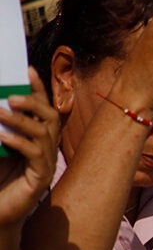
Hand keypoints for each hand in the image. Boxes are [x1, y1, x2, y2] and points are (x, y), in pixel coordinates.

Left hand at [0, 68, 57, 226]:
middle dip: (33, 102)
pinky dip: (18, 142)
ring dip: (21, 120)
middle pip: (51, 117)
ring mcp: (45, 164)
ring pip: (44, 133)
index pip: (42, 109)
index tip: (26, 70)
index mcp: (36, 139)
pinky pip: (35, 155)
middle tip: (10, 96)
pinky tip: (0, 137)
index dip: (38, 89)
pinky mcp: (40, 179)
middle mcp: (45, 149)